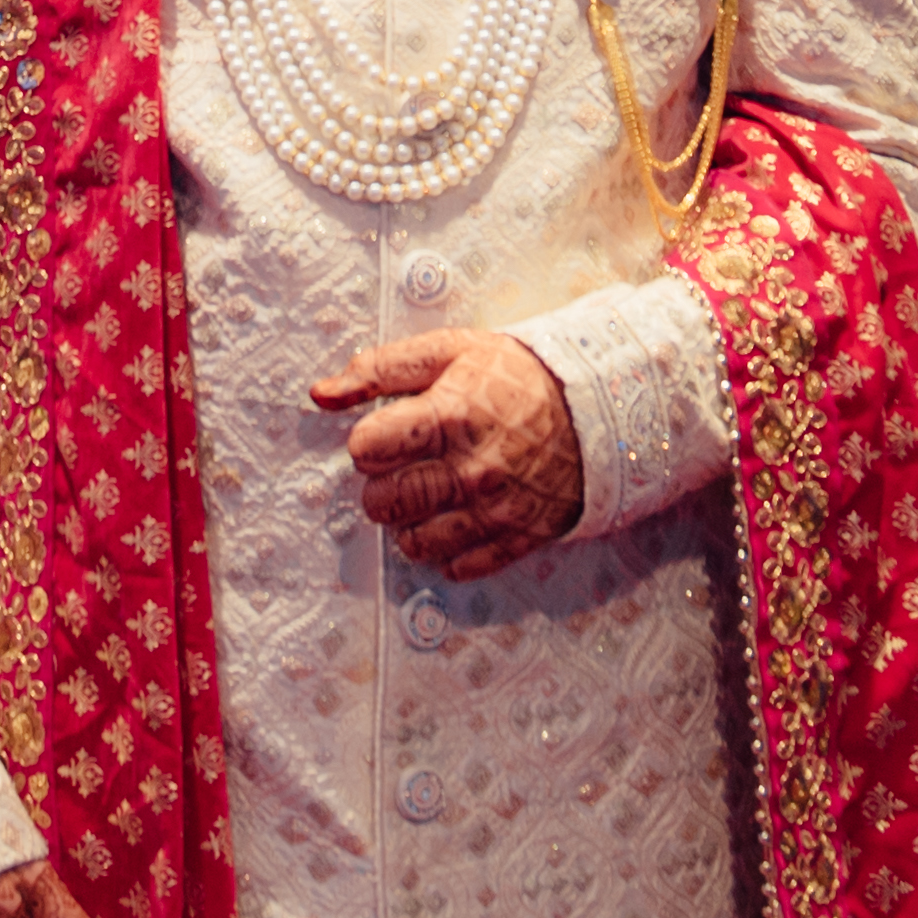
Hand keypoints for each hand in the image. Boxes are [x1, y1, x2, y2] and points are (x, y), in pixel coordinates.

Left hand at [310, 331, 584, 580]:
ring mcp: (494, 510)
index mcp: (449, 416)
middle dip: (380, 485)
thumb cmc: (516, 375)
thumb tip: (321, 393)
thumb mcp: (450, 351)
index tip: (384, 435)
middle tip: (401, 467)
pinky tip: (454, 518)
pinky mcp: (516, 538)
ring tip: (427, 493)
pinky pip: (458, 567)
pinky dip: (446, 550)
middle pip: (384, 503)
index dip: (366, 442)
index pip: (367, 450)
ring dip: (409, 521)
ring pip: (414, 542)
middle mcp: (470, 470)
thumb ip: (380, 369)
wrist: (597, 406)